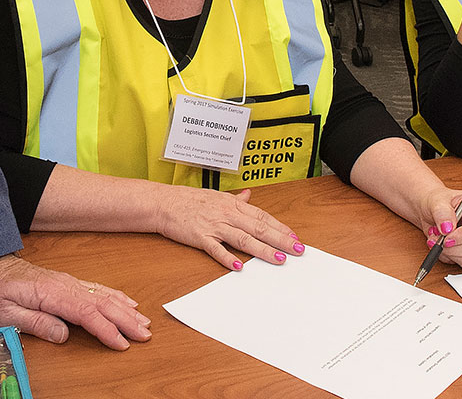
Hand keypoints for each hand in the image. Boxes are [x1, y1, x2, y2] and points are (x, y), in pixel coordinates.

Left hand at [0, 254, 150, 349]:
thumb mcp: (1, 313)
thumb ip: (34, 323)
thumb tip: (62, 335)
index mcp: (49, 292)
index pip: (85, 312)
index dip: (105, 329)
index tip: (121, 343)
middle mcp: (63, 284)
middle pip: (101, 302)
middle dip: (125, 320)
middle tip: (145, 335)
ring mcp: (67, 282)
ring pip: (103, 295)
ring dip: (125, 309)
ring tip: (144, 322)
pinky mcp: (66, 282)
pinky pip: (96, 288)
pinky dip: (115, 296)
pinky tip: (127, 303)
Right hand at [149, 185, 302, 269]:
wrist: (163, 203)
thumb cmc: (189, 200)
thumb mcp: (216, 196)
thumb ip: (235, 199)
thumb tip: (249, 196)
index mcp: (232, 204)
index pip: (262, 216)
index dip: (280, 227)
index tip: (294, 237)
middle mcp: (226, 213)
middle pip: (259, 227)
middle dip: (280, 239)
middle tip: (298, 250)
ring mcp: (214, 225)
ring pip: (243, 238)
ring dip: (263, 250)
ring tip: (279, 259)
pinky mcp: (200, 237)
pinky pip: (216, 249)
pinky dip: (228, 258)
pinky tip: (239, 267)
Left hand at [418, 188, 461, 268]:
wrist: (430, 212)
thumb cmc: (437, 201)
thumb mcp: (436, 201)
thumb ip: (442, 212)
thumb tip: (447, 227)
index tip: (446, 238)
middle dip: (451, 246)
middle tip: (434, 237)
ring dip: (447, 251)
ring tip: (435, 237)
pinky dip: (448, 256)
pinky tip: (441, 245)